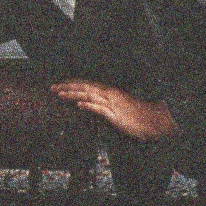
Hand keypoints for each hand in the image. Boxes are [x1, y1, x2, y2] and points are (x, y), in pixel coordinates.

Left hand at [50, 80, 179, 140]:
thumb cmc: (137, 116)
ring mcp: (112, 104)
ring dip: (73, 94)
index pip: (87, 84)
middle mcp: (109, 95)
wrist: (154, 120)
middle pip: (84, 87)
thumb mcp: (118, 109)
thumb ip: (106, 106)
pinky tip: (79, 105)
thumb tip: (92, 106)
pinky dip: (88, 106)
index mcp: (109, 92)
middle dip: (67, 87)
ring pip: (89, 96)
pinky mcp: (116, 115)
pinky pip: (100, 109)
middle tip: (52, 87)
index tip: (60, 85)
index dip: (72, 84)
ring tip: (60, 94)